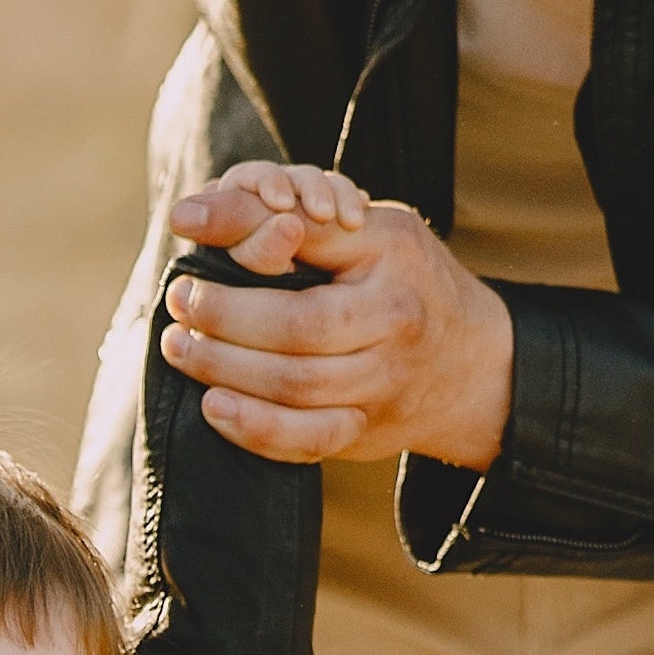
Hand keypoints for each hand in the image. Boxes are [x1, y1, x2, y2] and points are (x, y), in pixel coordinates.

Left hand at [156, 162, 514, 466]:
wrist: (474, 364)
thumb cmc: (406, 280)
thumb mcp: (373, 231)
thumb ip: (300, 220)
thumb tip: (202, 213)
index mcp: (392, 261)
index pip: (307, 245)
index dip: (240, 236)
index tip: (186, 228)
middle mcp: (393, 328)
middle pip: (296, 332)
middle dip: (223, 319)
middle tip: (179, 303)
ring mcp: (382, 387)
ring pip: (296, 389)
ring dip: (225, 371)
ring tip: (181, 347)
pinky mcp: (365, 432)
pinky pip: (307, 441)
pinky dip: (254, 429)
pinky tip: (215, 408)